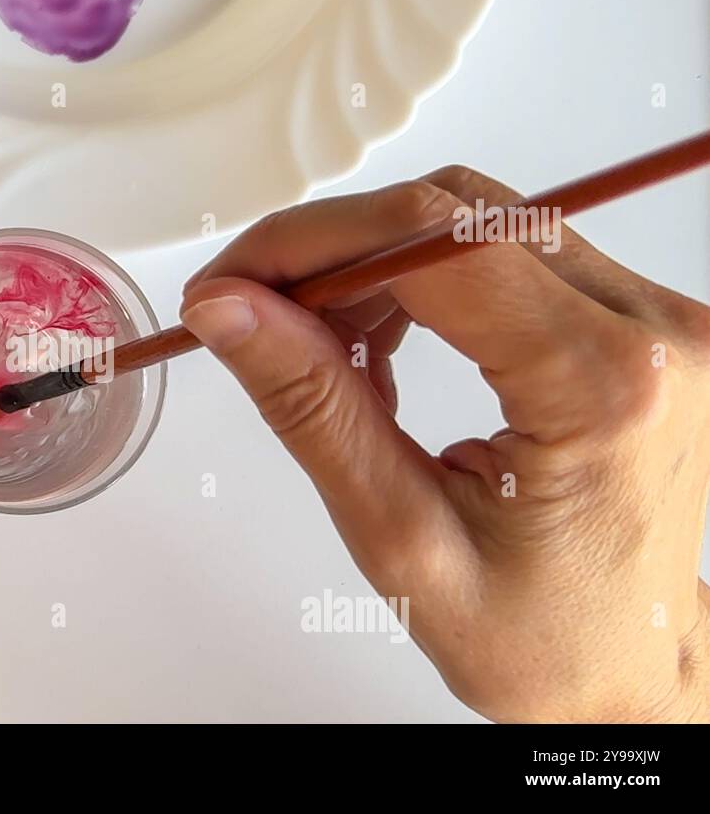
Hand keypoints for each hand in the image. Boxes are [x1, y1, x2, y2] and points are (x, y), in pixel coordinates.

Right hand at [181, 168, 709, 721]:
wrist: (632, 667)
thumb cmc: (540, 638)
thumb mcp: (400, 538)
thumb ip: (314, 409)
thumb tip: (230, 311)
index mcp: (601, 389)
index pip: (435, 247)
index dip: (309, 244)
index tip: (227, 284)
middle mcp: (651, 332)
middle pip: (456, 213)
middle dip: (331, 249)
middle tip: (250, 310)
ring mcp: (654, 318)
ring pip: (477, 221)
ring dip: (372, 266)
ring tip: (322, 351)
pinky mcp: (637, 321)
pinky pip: (507, 253)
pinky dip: (420, 281)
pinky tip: (383, 348)